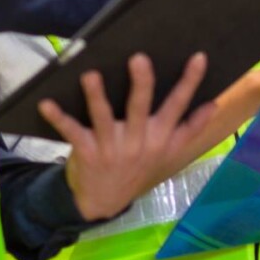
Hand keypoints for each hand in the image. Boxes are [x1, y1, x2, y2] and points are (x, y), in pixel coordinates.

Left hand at [45, 53, 217, 221]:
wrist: (104, 202)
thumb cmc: (138, 168)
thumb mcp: (168, 154)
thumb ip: (189, 129)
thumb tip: (214, 105)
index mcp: (159, 138)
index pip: (178, 106)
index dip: (190, 82)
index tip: (198, 57)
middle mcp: (138, 142)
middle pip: (141, 108)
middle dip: (141, 84)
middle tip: (139, 59)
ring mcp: (111, 147)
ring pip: (103, 117)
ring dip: (96, 96)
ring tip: (90, 75)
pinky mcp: (87, 151)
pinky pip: (71, 131)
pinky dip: (58, 118)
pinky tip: (45, 103)